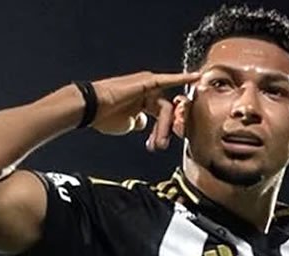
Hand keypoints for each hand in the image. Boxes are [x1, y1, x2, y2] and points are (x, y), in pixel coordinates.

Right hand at [83, 71, 201, 149]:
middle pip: (166, 113)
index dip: (162, 131)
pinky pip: (168, 80)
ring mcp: (148, 86)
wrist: (92, 108)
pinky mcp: (148, 81)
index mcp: (143, 102)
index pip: (162, 117)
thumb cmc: (105, 117)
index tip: (157, 146)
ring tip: (158, 142)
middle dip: (164, 131)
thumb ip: (139, 122)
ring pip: (166, 108)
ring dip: (163, 126)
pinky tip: (196, 76)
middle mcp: (148, 92)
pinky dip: (182, 78)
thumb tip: (144, 123)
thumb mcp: (127, 124)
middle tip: (159, 146)